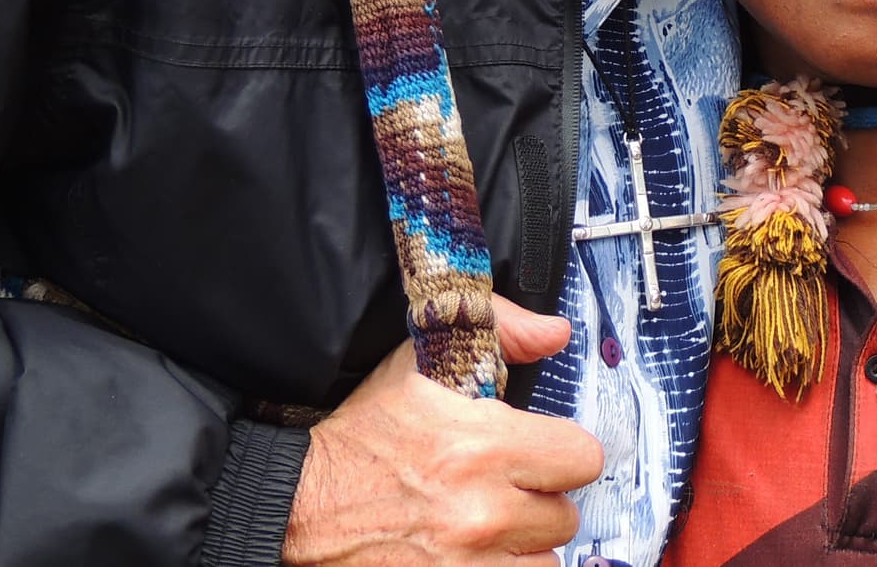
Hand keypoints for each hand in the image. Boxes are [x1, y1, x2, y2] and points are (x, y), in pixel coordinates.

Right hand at [282, 295, 600, 565]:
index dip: (562, 453)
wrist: (294, 508)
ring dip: (522, 546)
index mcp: (482, 447)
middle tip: (504, 490)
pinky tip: (475, 553)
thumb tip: (555, 333)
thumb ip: (501, 332)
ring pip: (545, 562)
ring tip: (488, 526)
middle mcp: (482, 513)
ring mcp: (466, 565)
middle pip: (565, 515)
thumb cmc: (359, 439)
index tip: (541, 454)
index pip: (582, 459)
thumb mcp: (421, 364)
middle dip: (538, 500)